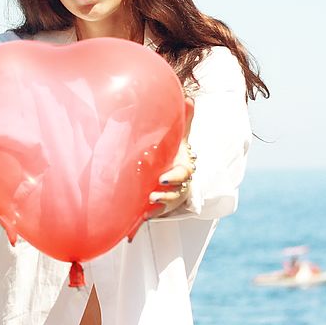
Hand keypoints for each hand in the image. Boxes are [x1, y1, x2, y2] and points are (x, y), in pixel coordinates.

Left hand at [147, 97, 196, 217]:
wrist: (168, 166)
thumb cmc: (173, 150)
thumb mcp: (179, 136)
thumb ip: (185, 119)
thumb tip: (190, 99)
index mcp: (183, 168)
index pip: (183, 175)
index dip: (174, 178)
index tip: (161, 179)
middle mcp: (179, 185)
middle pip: (177, 194)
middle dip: (166, 196)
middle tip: (152, 195)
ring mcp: (169, 197)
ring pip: (167, 205)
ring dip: (157, 208)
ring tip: (146, 208)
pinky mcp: (157, 205)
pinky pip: (154, 215)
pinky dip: (146, 220)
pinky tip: (136, 225)